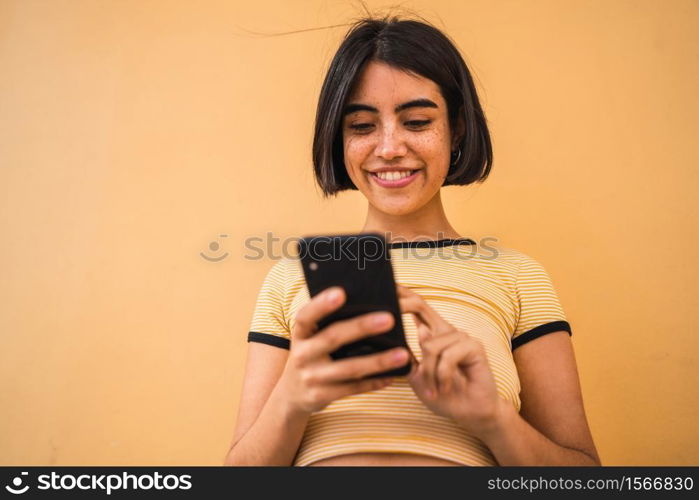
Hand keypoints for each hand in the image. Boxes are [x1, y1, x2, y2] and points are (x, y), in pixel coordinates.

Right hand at [277, 286, 409, 414]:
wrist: (291, 395)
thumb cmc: (310, 356)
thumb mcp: (308, 339)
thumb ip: (326, 324)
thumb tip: (364, 304)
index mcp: (300, 334)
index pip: (307, 316)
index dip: (322, 304)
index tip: (341, 292)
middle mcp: (302, 354)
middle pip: (333, 338)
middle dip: (362, 327)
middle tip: (389, 318)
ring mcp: (311, 377)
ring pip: (349, 368)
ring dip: (378, 361)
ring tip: (403, 353)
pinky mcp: (321, 396)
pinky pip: (353, 388)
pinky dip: (375, 382)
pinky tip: (393, 375)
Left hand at [397, 284, 505, 435]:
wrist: (471, 413)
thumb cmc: (443, 394)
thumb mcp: (417, 376)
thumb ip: (408, 355)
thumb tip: (404, 333)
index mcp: (431, 332)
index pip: (414, 306)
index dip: (401, 293)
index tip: (384, 281)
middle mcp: (445, 329)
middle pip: (420, 306)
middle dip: (402, 305)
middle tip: (389, 306)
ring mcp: (460, 336)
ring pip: (429, 346)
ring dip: (428, 374)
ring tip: (433, 390)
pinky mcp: (474, 346)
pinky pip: (447, 357)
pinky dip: (442, 376)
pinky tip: (445, 387)